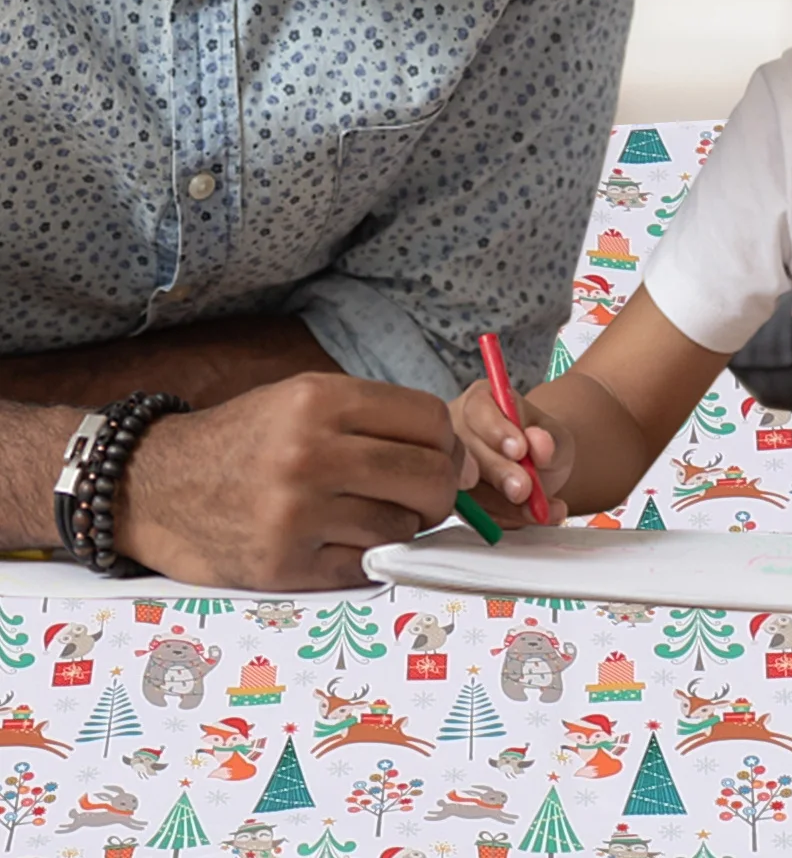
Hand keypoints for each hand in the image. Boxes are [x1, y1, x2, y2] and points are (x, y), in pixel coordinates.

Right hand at [118, 373, 472, 589]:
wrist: (154, 486)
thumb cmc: (246, 440)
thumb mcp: (305, 399)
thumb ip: (380, 420)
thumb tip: (461, 459)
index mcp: (319, 400)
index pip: (430, 420)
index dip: (447, 442)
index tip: (440, 454)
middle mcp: (309, 454)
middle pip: (430, 477)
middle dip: (440, 490)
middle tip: (423, 494)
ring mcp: (295, 514)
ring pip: (403, 527)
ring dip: (400, 526)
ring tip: (368, 513)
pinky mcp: (283, 565)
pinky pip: (366, 566)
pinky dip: (367, 557)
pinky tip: (343, 540)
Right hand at [450, 378, 573, 526]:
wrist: (541, 468)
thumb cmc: (542, 442)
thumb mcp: (555, 435)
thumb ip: (549, 439)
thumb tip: (540, 443)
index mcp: (479, 402)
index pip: (477, 410)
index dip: (496, 430)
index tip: (520, 449)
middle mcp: (458, 433)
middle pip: (468, 452)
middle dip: (499, 472)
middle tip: (525, 488)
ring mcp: (455, 468)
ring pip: (470, 490)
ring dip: (506, 504)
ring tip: (540, 508)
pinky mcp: (458, 501)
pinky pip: (477, 514)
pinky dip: (507, 518)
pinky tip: (533, 516)